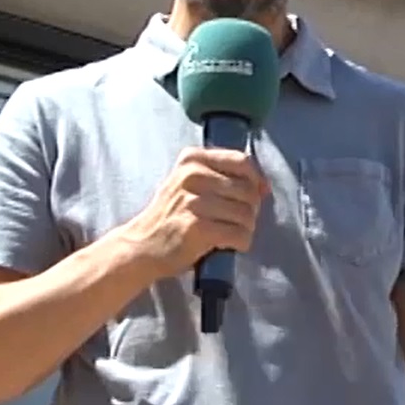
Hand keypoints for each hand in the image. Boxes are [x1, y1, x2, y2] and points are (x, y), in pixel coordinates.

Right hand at [119, 147, 268, 277]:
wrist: (142, 246)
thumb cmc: (170, 216)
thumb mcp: (188, 183)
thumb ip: (221, 177)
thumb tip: (263, 186)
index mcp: (192, 159)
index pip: (241, 161)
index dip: (256, 180)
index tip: (259, 194)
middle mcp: (192, 175)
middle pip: (247, 189)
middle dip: (251, 209)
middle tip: (238, 221)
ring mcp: (194, 201)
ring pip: (246, 214)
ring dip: (246, 228)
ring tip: (232, 234)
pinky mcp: (198, 227)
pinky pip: (239, 234)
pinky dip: (241, 242)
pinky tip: (228, 245)